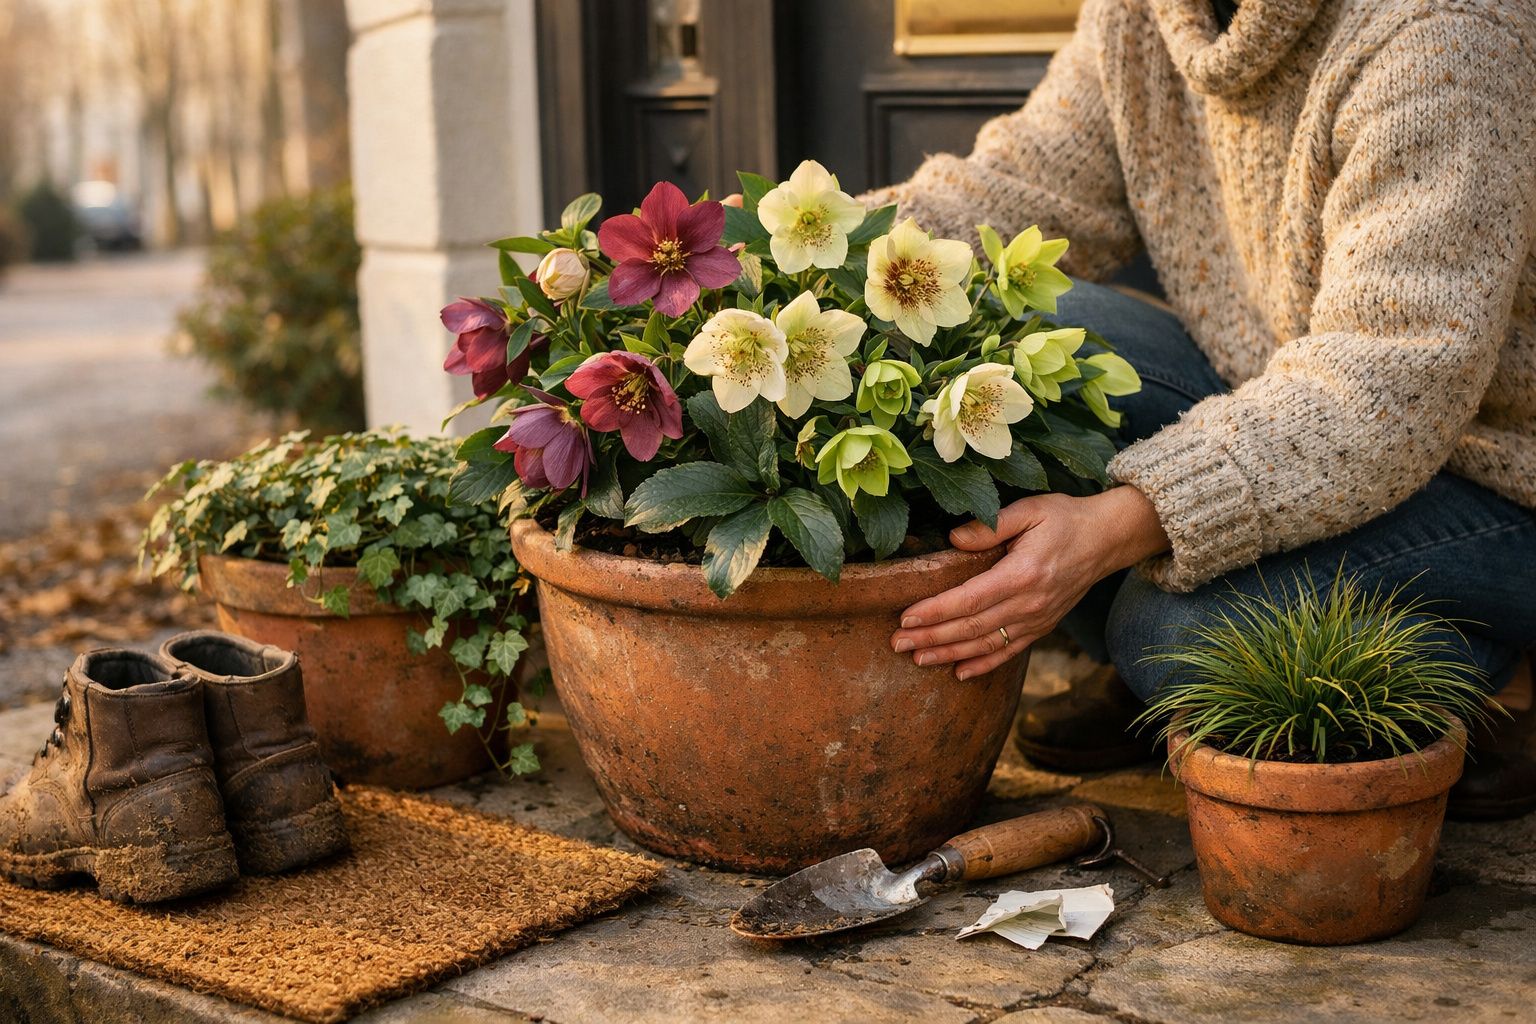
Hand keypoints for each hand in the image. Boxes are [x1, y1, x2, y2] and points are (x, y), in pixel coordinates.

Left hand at [890, 486, 1168, 679]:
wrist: (1107, 539)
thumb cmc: (1065, 518)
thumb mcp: (1030, 509)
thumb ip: (991, 524)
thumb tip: (954, 539)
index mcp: (1022, 573)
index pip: (969, 599)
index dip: (935, 611)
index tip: (906, 617)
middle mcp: (1030, 603)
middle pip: (971, 627)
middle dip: (931, 637)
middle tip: (897, 643)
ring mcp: (1037, 619)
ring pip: (986, 644)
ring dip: (949, 654)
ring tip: (917, 658)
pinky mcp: (1042, 626)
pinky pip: (1009, 651)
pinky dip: (984, 664)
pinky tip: (959, 673)